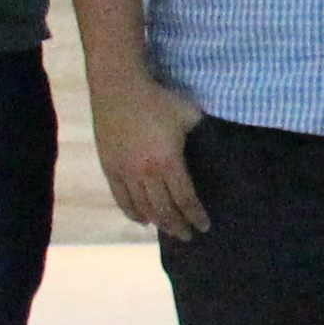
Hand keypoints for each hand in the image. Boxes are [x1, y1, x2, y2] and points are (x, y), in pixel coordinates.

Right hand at [95, 74, 210, 241]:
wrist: (118, 88)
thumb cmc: (158, 99)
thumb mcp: (189, 115)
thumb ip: (201, 134)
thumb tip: (215, 145)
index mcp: (168, 161)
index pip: (184, 198)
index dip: (195, 215)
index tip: (204, 226)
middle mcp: (145, 172)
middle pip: (163, 209)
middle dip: (178, 225)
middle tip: (188, 236)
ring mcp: (124, 172)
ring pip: (142, 207)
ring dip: (157, 222)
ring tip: (169, 230)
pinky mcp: (108, 167)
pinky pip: (121, 198)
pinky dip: (132, 212)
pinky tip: (142, 220)